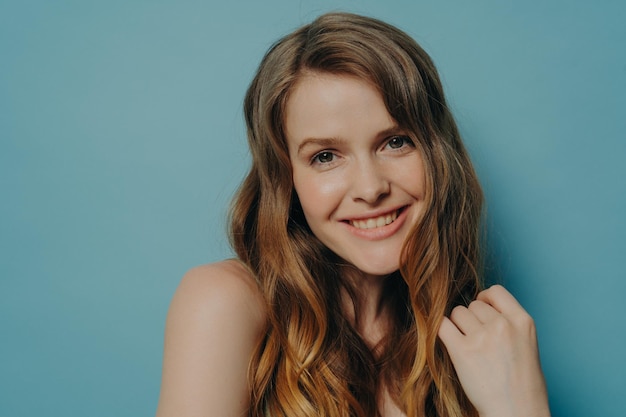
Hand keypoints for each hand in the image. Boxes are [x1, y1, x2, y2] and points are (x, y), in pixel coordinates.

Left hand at [438, 285, 550, 416]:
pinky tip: (450, 343)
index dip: (485, 299)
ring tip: (467, 346)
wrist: (517, 413)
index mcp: (523, 322)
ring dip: (458, 326)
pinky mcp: (462, 351)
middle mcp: (503, 325)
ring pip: (457, 313)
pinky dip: (442, 332)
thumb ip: (509, 323)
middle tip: (476, 339)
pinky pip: (442, 326)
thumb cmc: (524, 386)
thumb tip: (484, 308)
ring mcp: (482, 338)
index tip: (481, 310)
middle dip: (471, 319)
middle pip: (473, 304)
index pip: (496, 291)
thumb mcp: (528, 345)